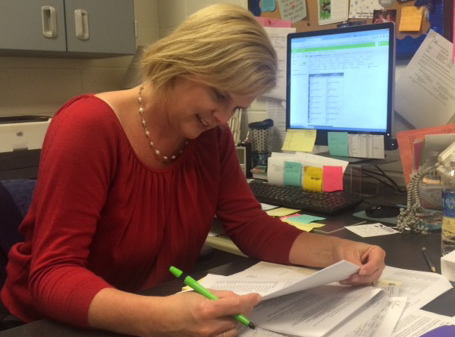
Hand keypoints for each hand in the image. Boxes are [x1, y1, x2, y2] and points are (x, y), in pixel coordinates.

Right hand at [145, 290, 261, 336]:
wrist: (160, 320)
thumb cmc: (179, 303)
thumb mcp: (200, 293)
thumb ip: (221, 296)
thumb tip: (238, 298)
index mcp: (207, 309)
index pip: (236, 305)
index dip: (249, 300)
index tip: (256, 297)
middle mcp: (209, 327)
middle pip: (237, 319)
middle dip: (240, 311)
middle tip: (237, 305)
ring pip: (233, 331)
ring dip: (234, 322)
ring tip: (225, 314)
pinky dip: (226, 330)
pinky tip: (220, 324)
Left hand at [337, 242, 385, 285]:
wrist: (338, 252)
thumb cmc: (346, 249)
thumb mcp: (349, 254)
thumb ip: (356, 264)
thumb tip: (359, 274)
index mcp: (376, 252)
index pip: (377, 261)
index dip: (370, 268)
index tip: (360, 272)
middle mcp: (378, 263)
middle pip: (375, 274)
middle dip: (363, 277)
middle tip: (352, 278)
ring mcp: (374, 272)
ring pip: (370, 280)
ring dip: (357, 282)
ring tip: (346, 279)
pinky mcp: (368, 278)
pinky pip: (364, 284)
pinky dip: (355, 283)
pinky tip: (346, 281)